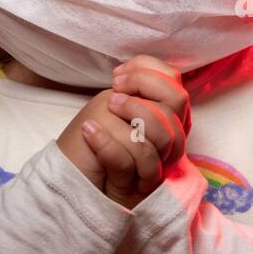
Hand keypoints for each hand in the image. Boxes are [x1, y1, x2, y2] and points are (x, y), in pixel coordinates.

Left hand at [54, 56, 189, 210]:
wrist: (73, 183)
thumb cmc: (91, 145)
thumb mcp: (109, 108)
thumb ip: (132, 91)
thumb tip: (135, 68)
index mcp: (165, 115)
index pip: (174, 82)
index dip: (148, 73)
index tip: (117, 78)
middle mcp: (170, 137)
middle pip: (178, 100)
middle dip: (144, 89)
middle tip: (112, 98)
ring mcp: (160, 163)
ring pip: (163, 133)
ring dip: (131, 115)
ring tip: (98, 118)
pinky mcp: (142, 185)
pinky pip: (134, 158)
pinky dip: (107, 142)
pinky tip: (89, 131)